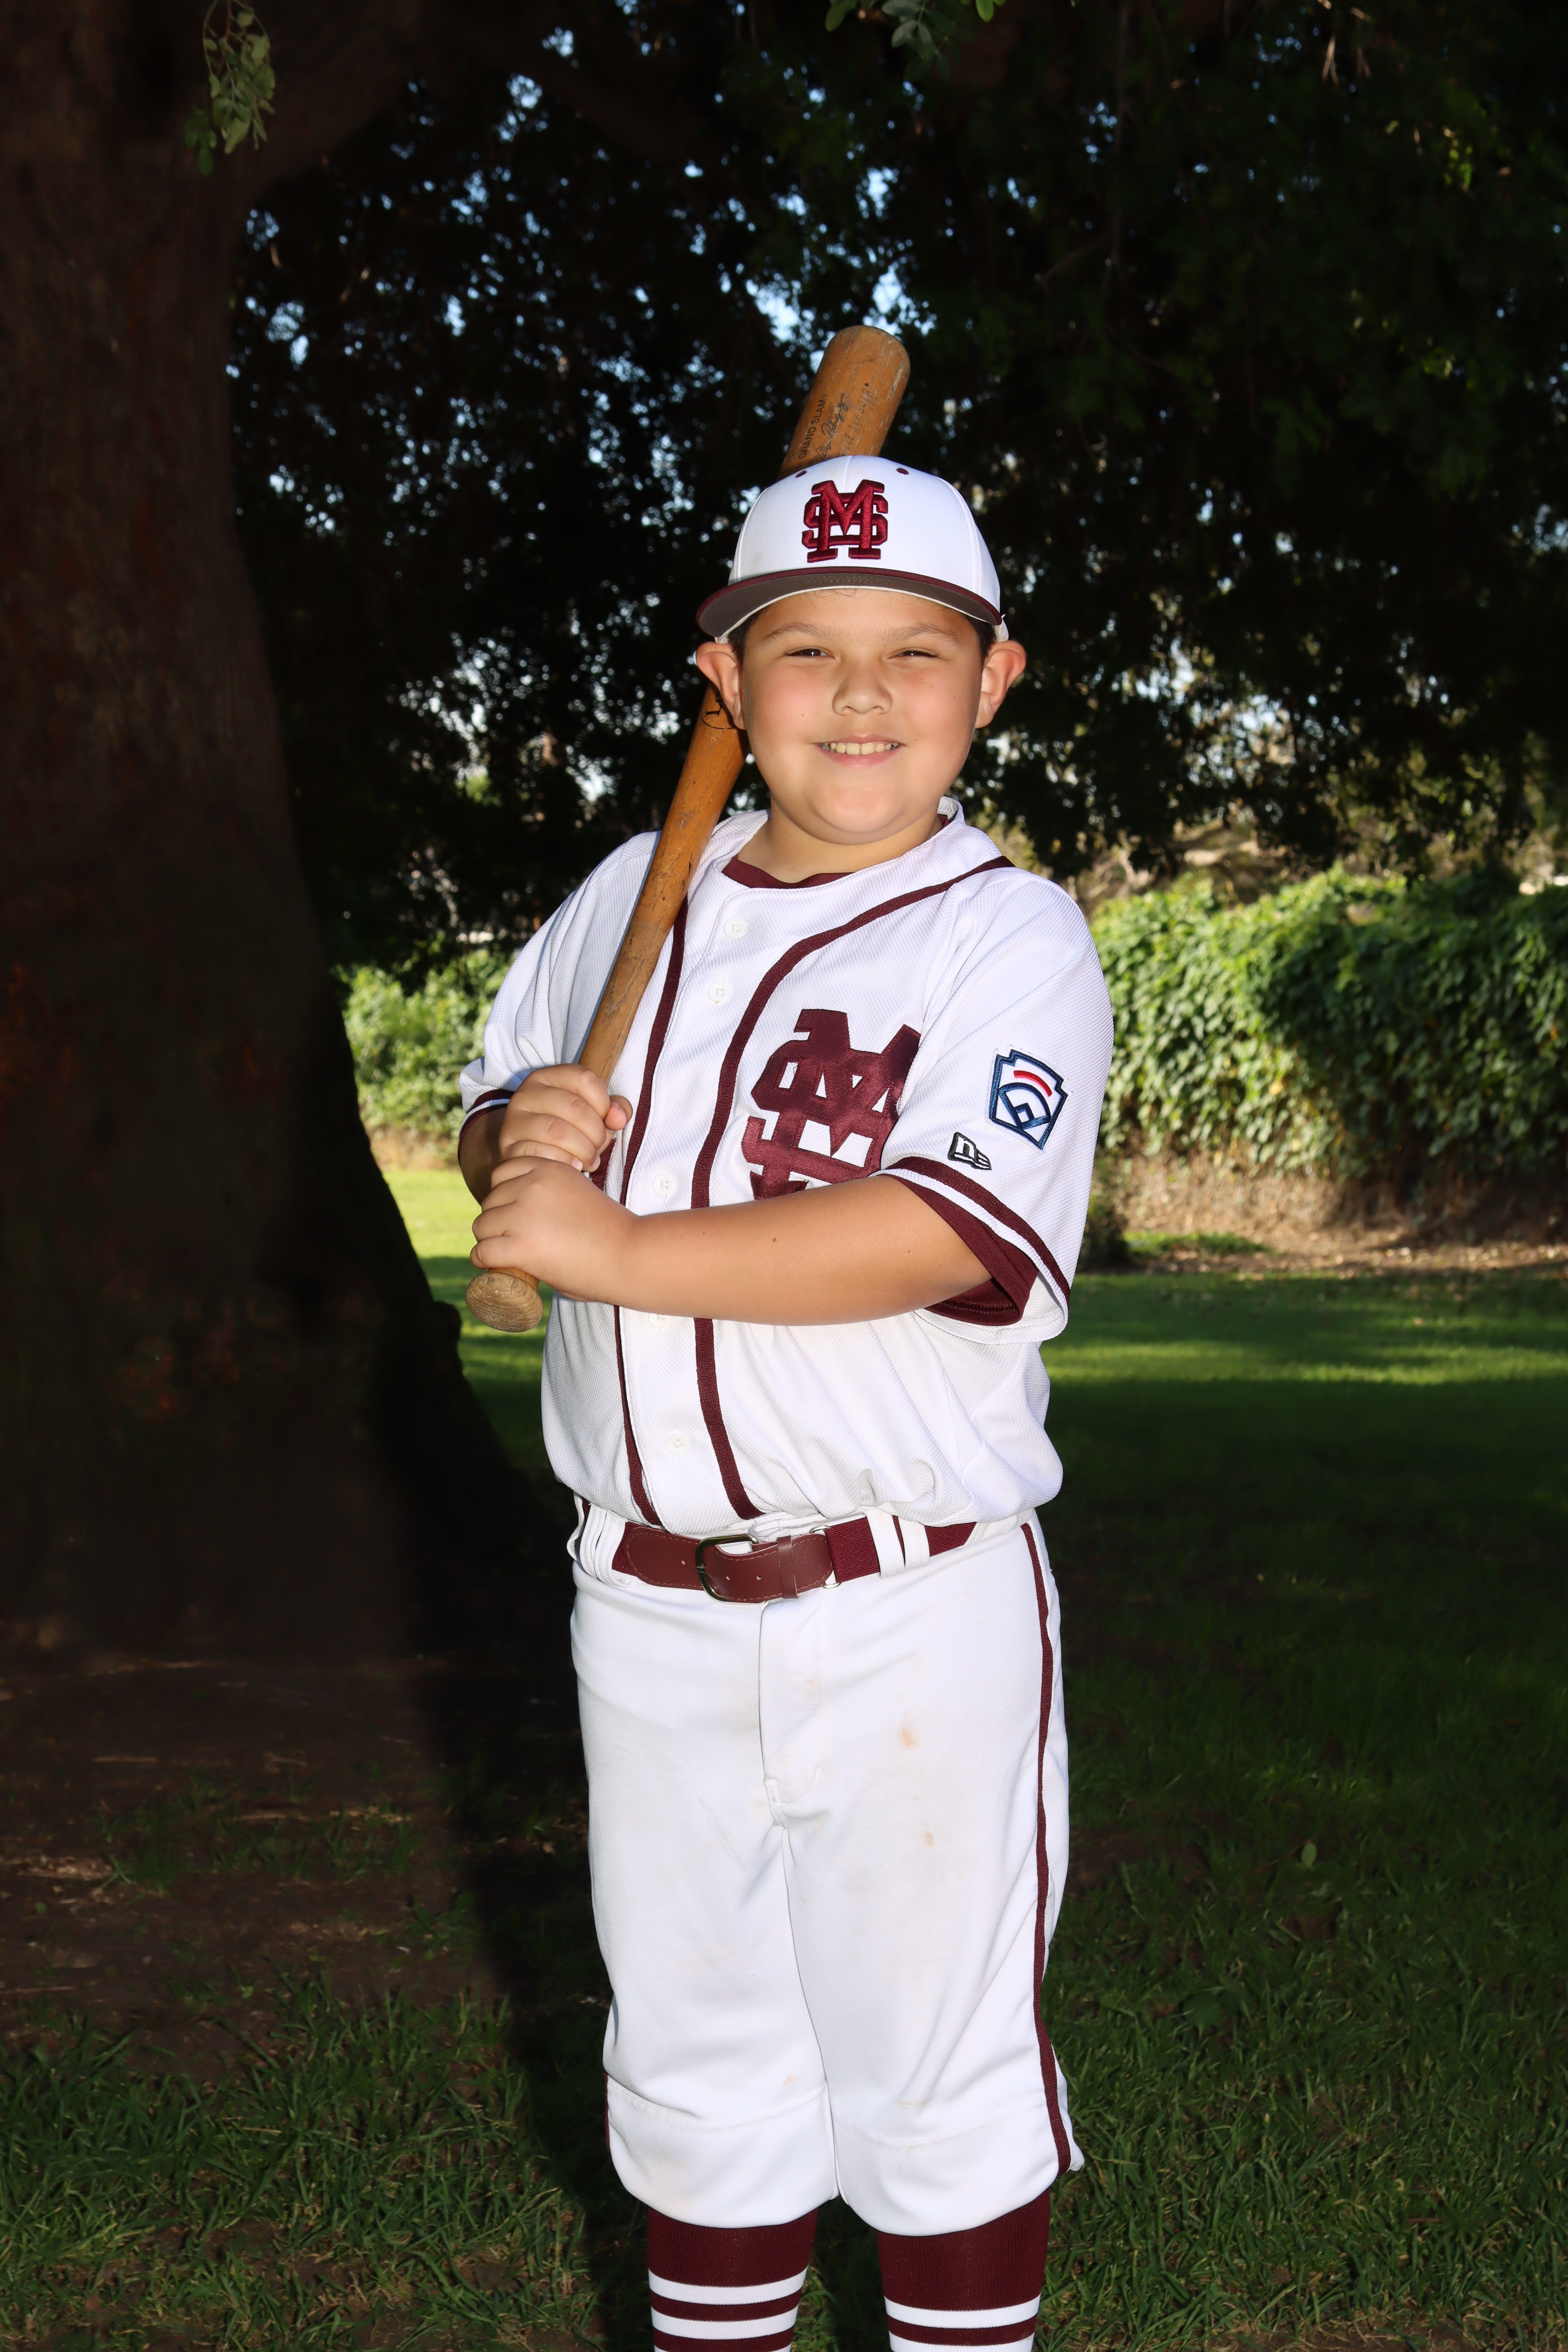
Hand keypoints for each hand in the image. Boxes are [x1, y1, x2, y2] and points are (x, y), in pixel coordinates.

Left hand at [471, 1155, 633, 1301]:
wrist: (631, 1254)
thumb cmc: (612, 1232)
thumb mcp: (578, 1194)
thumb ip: (553, 1196)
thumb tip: (532, 1215)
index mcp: (548, 1168)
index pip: (502, 1172)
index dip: (504, 1194)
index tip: (514, 1213)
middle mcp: (531, 1185)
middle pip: (489, 1200)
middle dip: (497, 1219)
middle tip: (512, 1239)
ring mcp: (524, 1214)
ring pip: (482, 1225)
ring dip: (489, 1240)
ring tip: (506, 1254)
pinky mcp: (521, 1246)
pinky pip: (482, 1251)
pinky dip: (484, 1261)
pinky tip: (493, 1266)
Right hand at [496, 1064, 632, 1173]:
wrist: (530, 1154)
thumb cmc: (570, 1131)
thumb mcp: (594, 1115)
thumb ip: (614, 1110)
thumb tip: (618, 1117)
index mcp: (549, 1077)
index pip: (585, 1078)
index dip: (604, 1103)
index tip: (606, 1121)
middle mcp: (527, 1093)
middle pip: (575, 1107)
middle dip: (596, 1133)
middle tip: (599, 1147)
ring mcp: (514, 1120)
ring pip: (558, 1132)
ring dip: (583, 1151)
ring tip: (589, 1160)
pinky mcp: (509, 1146)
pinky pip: (543, 1155)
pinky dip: (565, 1163)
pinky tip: (572, 1167)